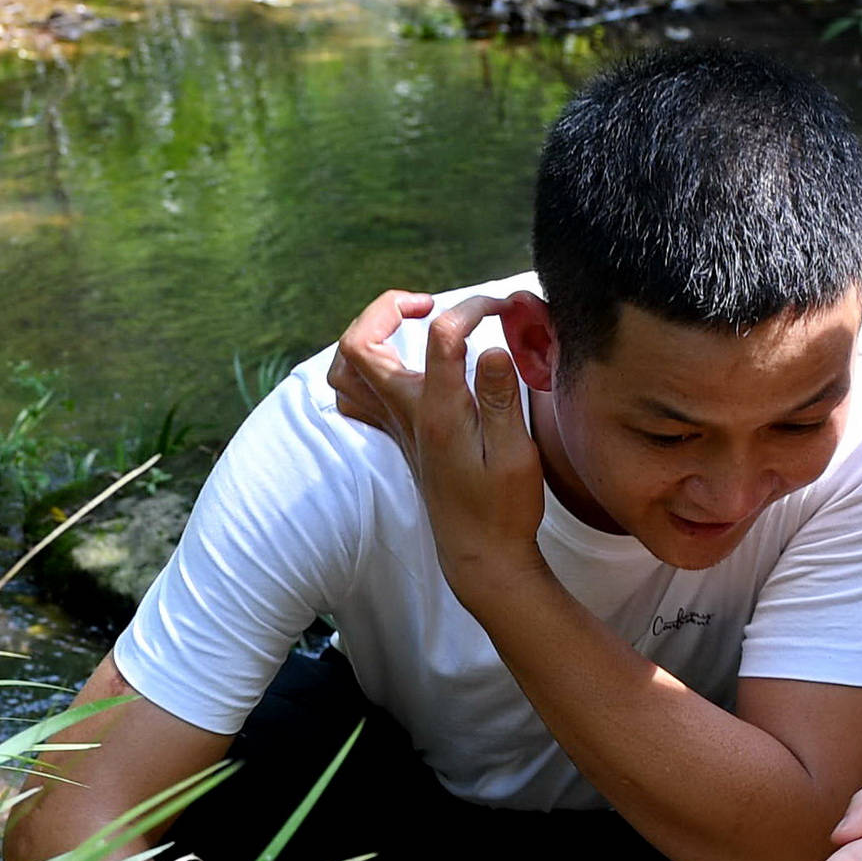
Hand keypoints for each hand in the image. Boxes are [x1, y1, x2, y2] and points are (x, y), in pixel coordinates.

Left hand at [327, 290, 545, 596]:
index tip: (504, 306)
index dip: (472, 308)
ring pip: (346, 372)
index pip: (441, 336)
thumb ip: (500, 398)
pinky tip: (397, 366)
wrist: (481, 555)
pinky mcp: (399, 439)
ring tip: (407, 325)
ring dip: (367, 337)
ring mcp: (397, 428)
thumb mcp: (516, 454)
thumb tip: (491, 346)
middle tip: (430, 305)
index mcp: (437, 413)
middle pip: (359, 347)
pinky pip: (357, 398)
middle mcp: (406, 416)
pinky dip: (365, 371)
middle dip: (388, 309)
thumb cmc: (504, 509)